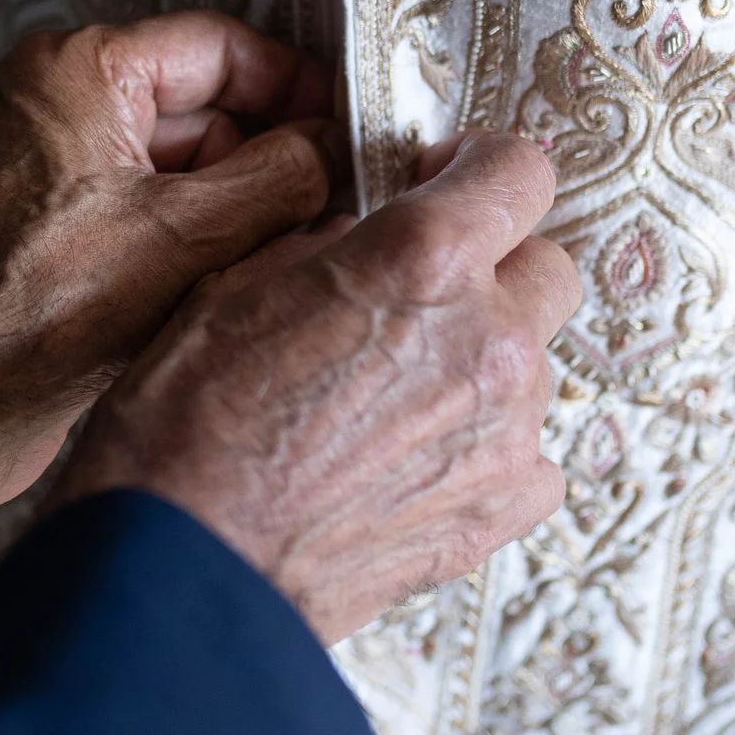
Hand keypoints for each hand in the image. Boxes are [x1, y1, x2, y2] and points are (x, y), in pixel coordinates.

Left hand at [0, 12, 338, 533]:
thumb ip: (282, 177)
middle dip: (272, 156)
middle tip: (342, 207)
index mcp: (76, 69)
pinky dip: (194, 238)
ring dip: (239, 206)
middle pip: (202, 106)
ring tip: (296, 254)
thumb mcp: (189, 236)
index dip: (297, 87)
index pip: (219, 46)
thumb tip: (340, 148)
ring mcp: (45, 165)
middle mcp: (52, 100)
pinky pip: (143, 209)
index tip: (356, 133)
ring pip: (177, 165)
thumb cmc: (44, 312)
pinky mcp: (46, 227)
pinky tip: (241, 285)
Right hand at [62, 131, 578, 643]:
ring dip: (481, 361)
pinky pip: (528, 450)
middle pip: (548, 268)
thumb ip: (332, 244)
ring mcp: (508, 430)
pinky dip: (484, 445)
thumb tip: (363, 235)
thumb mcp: (237, 282)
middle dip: (492, 270)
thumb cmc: (189, 423)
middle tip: (418, 297)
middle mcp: (489, 337)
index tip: (448, 186)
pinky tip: (408, 459)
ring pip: (532, 362)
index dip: (480, 171)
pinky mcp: (503, 507)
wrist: (187, 563)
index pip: (521, 171)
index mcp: (425, 258)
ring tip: (391, 397)